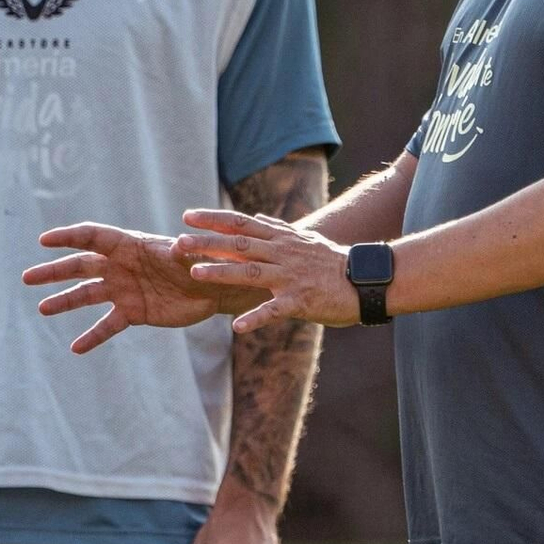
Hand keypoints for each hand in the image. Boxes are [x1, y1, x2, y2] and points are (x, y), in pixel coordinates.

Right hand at [25, 224, 232, 352]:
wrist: (215, 288)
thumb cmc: (204, 262)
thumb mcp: (193, 255)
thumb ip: (183, 252)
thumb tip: (180, 244)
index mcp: (131, 245)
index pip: (93, 236)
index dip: (69, 237)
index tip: (44, 240)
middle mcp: (122, 266)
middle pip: (81, 266)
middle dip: (54, 270)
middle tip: (27, 277)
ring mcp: (125, 290)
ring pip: (87, 294)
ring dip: (64, 301)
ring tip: (42, 308)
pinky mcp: (133, 312)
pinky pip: (107, 325)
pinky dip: (92, 336)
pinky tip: (75, 348)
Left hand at [176, 210, 357, 332]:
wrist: (365, 280)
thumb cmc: (333, 262)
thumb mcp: (305, 239)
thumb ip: (279, 228)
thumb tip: (258, 215)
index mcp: (281, 238)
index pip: (241, 223)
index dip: (213, 219)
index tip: (187, 215)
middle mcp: (282, 253)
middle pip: (239, 245)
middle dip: (207, 243)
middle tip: (178, 243)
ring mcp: (291, 276)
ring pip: (251, 273)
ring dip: (222, 273)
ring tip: (195, 275)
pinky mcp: (301, 300)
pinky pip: (275, 310)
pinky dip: (256, 318)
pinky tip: (237, 327)